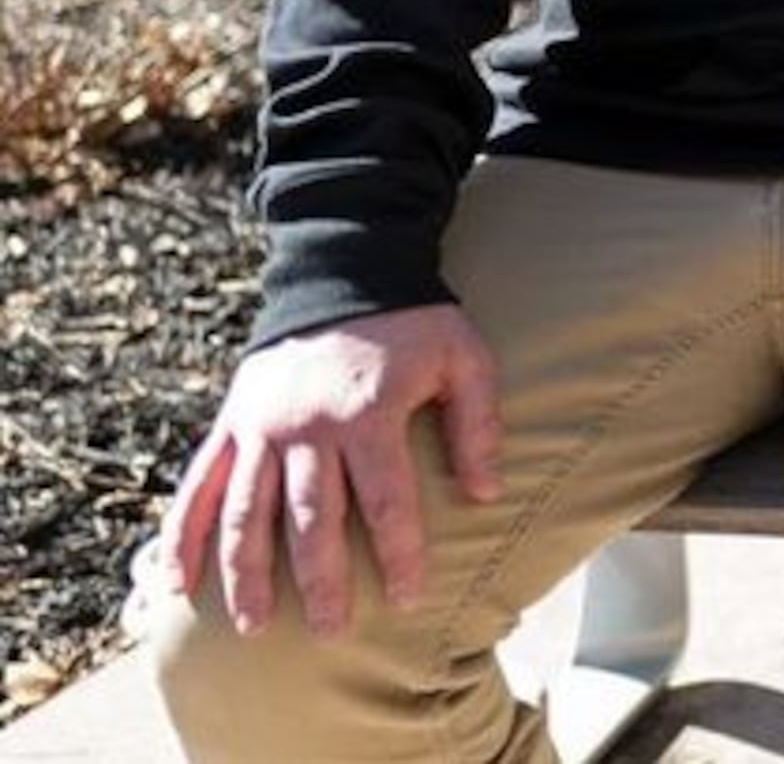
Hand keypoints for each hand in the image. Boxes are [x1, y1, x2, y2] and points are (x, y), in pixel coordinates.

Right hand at [159, 303, 503, 638]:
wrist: (344, 268)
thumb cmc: (414, 322)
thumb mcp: (463, 358)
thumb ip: (479, 424)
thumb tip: (489, 493)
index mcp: (368, 413)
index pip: (386, 500)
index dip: (397, 552)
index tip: (408, 598)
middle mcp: (307, 426)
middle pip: (311, 519)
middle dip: (320, 581)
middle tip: (331, 632)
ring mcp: (261, 427)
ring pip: (246, 513)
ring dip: (247, 573)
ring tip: (254, 626)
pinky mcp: (231, 422)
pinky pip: (199, 486)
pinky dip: (183, 534)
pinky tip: (177, 581)